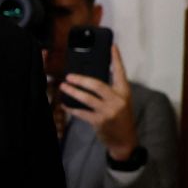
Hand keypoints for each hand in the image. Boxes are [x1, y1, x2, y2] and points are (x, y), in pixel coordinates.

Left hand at [60, 44, 137, 160]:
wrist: (125, 141)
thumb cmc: (121, 118)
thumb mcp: (121, 102)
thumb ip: (110, 91)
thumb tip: (90, 80)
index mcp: (124, 92)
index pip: (120, 72)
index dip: (116, 59)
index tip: (112, 46)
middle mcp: (117, 100)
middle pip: (97, 85)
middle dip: (81, 80)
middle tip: (69, 76)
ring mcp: (108, 111)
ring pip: (86, 98)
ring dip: (72, 92)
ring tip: (63, 87)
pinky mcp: (99, 121)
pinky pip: (81, 112)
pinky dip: (71, 108)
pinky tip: (64, 104)